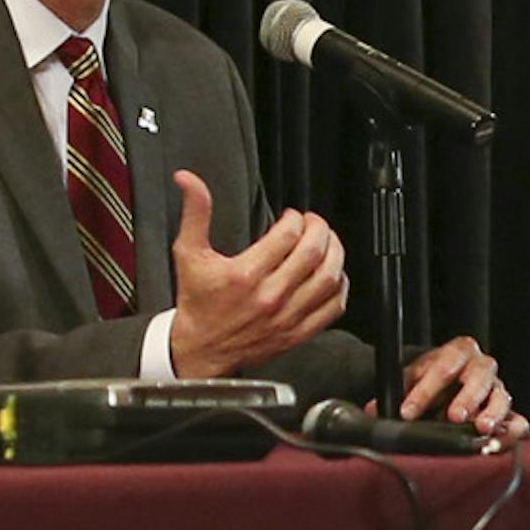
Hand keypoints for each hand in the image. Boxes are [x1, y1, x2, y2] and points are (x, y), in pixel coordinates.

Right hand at [167, 171, 349, 377]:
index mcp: (245, 274)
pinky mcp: (298, 332)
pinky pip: (334, 306)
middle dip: (319, 229)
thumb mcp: (188, 252)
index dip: (295, 219)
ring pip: (329, 278)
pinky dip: (340, 286)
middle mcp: (270, 295)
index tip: (291, 216)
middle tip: (313, 223)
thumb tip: (188, 180)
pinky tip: (333, 275)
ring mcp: (288, 315)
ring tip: (327, 243)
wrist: (200, 348)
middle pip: (313, 253)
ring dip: (335, 254)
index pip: (287, 235)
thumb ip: (194, 213)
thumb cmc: (196, 302)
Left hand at [381, 335, 527, 437]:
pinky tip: (496, 442)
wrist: (447, 381)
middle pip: (479, 378)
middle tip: (453, 416)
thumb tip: (372, 411)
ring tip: (480, 429)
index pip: (444, 366)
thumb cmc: (431, 377)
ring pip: (501, 398)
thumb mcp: (411, 377)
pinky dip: (510, 432)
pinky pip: (518, 421)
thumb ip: (395, 390)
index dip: (425, 390)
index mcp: (458, 352)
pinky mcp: (509, 412)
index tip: (408, 410)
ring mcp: (497, 390)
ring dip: (491, 414)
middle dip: (466, 398)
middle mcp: (482, 368)